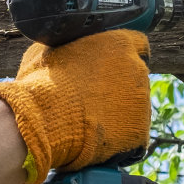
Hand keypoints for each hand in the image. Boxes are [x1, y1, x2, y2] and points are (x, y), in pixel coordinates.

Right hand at [0, 31, 150, 183]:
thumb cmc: (41, 83)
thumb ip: (69, 46)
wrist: (43, 121)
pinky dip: (119, 139)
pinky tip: (96, 141)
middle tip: (93, 98)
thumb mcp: (47, 51)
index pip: (137, 43)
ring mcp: (142, 102)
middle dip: (119, 87)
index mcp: (120, 44)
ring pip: (135, 108)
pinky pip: (133, 135)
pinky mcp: (140, 131)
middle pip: (135, 77)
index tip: (112, 66)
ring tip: (90, 122)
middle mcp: (138, 69)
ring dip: (119, 113)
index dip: (123, 56)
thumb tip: (67, 48)